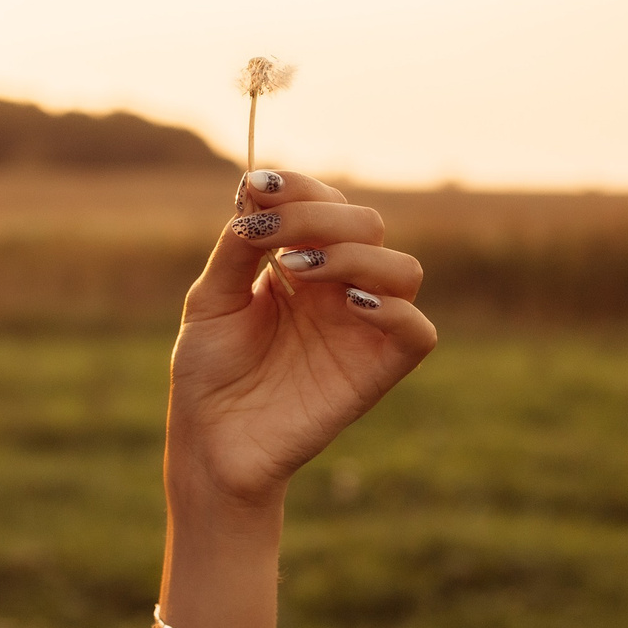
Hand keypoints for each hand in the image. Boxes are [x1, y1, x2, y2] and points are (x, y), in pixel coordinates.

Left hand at [166, 170, 435, 510]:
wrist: (210, 439)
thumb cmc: (209, 371)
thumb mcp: (212, 298)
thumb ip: (238, 245)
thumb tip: (258, 191)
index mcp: (304, 265)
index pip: (326, 204)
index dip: (300, 188)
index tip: (257, 187)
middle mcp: (340, 289)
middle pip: (368, 224)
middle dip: (319, 215)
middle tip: (269, 238)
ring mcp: (362, 328)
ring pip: (403, 268)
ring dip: (353, 254)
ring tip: (297, 270)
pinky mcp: (377, 371)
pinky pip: (418, 332)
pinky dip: (395, 310)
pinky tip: (347, 304)